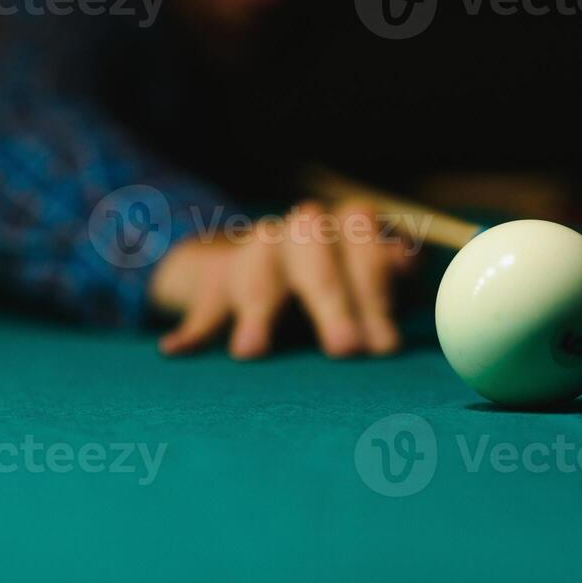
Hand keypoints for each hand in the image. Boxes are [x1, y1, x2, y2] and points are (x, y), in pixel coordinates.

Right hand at [149, 200, 415, 359]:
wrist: (260, 270)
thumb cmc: (339, 289)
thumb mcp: (369, 287)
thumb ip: (391, 288)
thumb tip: (405, 281)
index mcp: (348, 229)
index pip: (365, 250)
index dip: (375, 297)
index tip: (383, 349)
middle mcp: (302, 232)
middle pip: (314, 256)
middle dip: (331, 302)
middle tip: (344, 351)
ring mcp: (255, 252)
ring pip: (256, 269)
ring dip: (258, 311)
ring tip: (251, 353)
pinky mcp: (216, 283)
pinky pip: (203, 304)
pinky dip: (191, 330)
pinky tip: (176, 352)